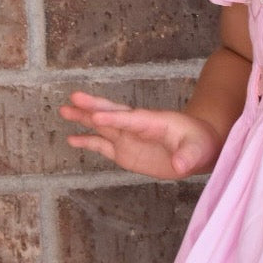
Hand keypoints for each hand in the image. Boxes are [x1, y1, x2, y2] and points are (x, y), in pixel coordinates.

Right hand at [59, 91, 222, 179]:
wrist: (198, 147)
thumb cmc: (199, 143)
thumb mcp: (197, 150)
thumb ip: (188, 156)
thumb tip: (179, 165)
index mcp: (153, 122)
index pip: (131, 119)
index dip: (115, 117)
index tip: (97, 115)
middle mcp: (136, 127)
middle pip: (112, 114)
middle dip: (93, 106)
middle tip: (73, 97)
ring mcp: (128, 138)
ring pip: (102, 126)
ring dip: (84, 119)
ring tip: (63, 111)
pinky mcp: (125, 152)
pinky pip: (102, 146)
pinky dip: (87, 142)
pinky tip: (72, 139)